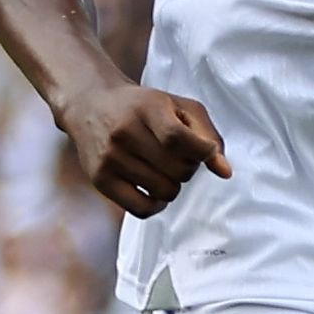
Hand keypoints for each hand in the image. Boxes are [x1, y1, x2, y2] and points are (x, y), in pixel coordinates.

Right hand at [57, 85, 229, 218]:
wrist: (89, 104)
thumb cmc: (141, 106)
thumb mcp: (176, 106)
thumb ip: (207, 135)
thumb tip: (224, 172)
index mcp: (147, 108)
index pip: (179, 139)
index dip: (202, 152)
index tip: (204, 151)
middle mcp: (125, 132)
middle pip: (177, 170)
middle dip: (188, 168)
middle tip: (178, 158)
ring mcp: (110, 158)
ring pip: (164, 191)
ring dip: (173, 185)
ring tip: (164, 170)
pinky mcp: (100, 179)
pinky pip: (141, 209)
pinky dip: (156, 204)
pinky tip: (154, 190)